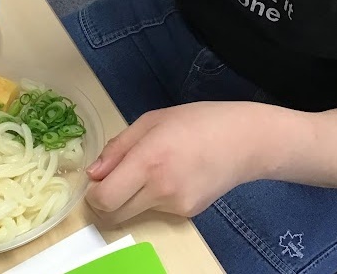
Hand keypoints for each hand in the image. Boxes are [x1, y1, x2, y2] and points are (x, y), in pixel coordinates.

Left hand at [86, 101, 280, 222]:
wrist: (244, 141)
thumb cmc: (196, 121)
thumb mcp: (150, 121)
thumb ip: (117, 147)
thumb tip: (93, 173)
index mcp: (148, 160)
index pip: (105, 198)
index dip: (92, 194)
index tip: (96, 180)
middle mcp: (160, 189)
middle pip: (114, 215)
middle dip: (105, 202)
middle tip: (113, 179)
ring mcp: (175, 206)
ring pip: (134, 212)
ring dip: (130, 197)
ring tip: (150, 168)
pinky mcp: (188, 214)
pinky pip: (156, 210)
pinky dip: (152, 197)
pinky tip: (171, 175)